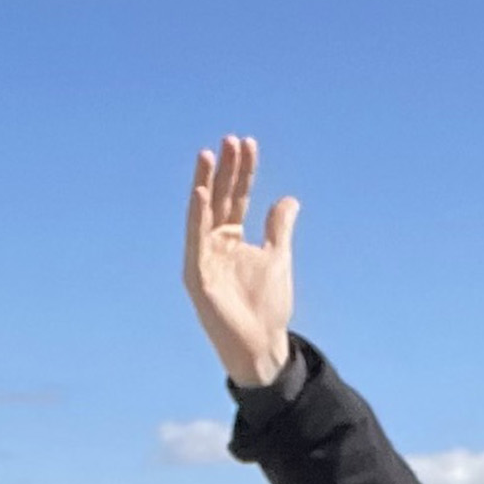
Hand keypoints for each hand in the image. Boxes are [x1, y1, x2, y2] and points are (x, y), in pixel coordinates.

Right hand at [183, 135, 297, 389]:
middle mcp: (214, 243)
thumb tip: (288, 198)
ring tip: (208, 154)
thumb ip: (279, 227)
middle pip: (221, 198)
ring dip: (205, 183)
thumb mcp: (277, 257)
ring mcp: (203, 257)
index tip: (248, 143)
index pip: (238, 196)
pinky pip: (195, 240)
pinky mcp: (197, 274)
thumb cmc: (266, 305)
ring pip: (203, 213)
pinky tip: (201, 192)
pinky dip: (196, 216)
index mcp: (232, 238)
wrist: (260, 344)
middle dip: (226, 169)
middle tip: (230, 139)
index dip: (244, 171)